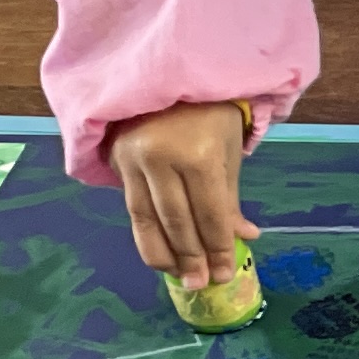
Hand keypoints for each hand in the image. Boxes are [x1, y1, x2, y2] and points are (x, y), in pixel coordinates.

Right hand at [111, 100, 259, 293]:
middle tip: (201, 284)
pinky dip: (146, 234)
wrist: (171, 74)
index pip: (208, 214)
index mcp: (197, 155)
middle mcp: (160, 159)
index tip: (224, 275)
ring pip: (145, 219)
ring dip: (163, 254)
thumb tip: (244, 238)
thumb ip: (230, 199)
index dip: (216, 248)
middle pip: (175, 221)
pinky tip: (159, 253)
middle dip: (191, 257)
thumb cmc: (211, 112)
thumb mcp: (229, 152)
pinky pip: (132, 207)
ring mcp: (133, 160)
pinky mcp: (115, 161)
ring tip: (179, 277)